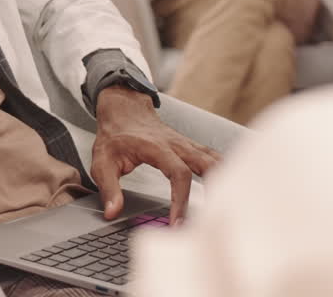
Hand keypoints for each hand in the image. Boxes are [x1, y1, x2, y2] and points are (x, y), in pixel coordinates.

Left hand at [90, 87, 219, 225]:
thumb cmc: (115, 135)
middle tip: (213, 220)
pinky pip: (214, 159)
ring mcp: (187, 145)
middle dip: (215, 192)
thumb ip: (109, 187)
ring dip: (224, 182)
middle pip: (208, 165)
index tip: (177, 223)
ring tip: (227, 208)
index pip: (179, 174)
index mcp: (157, 147)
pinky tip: (229, 189)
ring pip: (215, 161)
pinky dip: (224, 173)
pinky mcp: (191, 148)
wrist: (124, 109)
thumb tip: (112, 212)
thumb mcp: (103, 161)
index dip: (181, 200)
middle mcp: (178, 144)